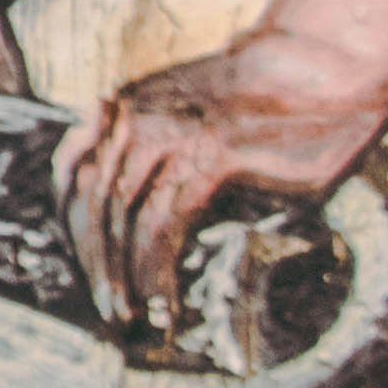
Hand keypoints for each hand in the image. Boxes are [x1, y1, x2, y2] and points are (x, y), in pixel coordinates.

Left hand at [56, 18, 387, 332]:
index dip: (73, 225)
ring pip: (123, 214)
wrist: (314, 72)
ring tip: (133, 314)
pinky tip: (165, 302)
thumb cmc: (260, 108)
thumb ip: (158, 159)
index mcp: (127, 108)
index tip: (83, 265)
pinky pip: (165, 222)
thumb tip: (132, 217)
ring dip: (124, 273)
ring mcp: (171, 133)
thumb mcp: (192, 124)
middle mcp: (137, 116)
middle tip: (107, 306)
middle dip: (97, 260)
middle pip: (93, 198)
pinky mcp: (208, 156)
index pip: (74, 171)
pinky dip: (159, 269)